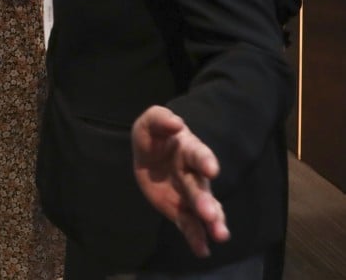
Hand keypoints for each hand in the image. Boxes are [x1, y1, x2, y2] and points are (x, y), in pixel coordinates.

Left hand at [132, 105, 228, 257]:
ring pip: (202, 209)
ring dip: (211, 222)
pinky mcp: (180, 210)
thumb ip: (160, 120)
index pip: (199, 155)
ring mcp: (189, 194)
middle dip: (206, 201)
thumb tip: (175, 123)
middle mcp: (194, 174)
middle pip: (201, 188)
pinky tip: (203, 251)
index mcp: (189, 150)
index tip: (211, 170)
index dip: (205, 161)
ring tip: (219, 235)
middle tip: (210, 215)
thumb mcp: (151, 123)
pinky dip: (196, 238)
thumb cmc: (154, 136)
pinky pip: (189, 225)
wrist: (150, 154)